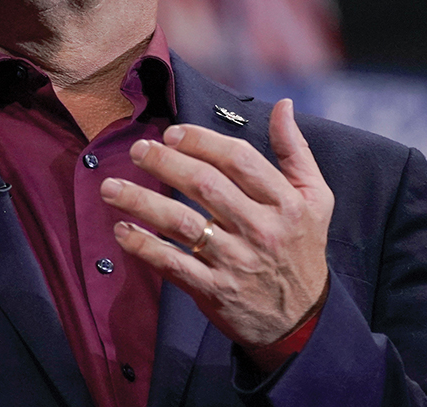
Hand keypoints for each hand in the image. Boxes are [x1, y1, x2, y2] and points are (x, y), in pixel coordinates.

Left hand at [99, 99, 333, 346]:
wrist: (302, 320)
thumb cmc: (301, 248)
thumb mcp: (316, 199)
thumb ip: (296, 151)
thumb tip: (283, 106)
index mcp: (286, 202)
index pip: (239, 160)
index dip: (202, 141)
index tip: (172, 133)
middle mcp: (261, 230)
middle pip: (205, 186)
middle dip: (165, 163)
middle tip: (137, 149)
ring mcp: (235, 262)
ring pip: (182, 224)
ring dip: (141, 202)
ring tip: (110, 187)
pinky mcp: (214, 290)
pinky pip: (172, 264)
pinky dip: (144, 247)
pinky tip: (122, 230)